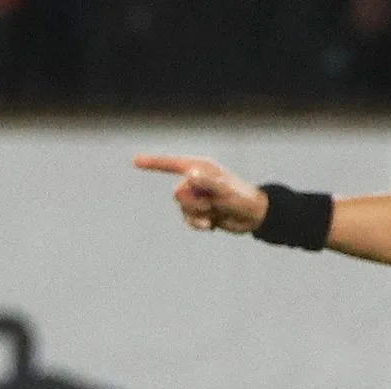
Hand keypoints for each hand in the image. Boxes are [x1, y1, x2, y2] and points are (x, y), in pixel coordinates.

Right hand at [134, 154, 268, 233]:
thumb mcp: (225, 191)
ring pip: (182, 209)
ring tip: (215, 215)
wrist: (254, 217)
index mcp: (201, 169)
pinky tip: (213, 224)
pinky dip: (199, 225)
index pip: (171, 164)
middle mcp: (197, 181)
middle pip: (178, 194)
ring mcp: (198, 196)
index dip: (153, 163)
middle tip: (213, 205)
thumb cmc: (243, 198)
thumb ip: (207, 183)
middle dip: (193, 204)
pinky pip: (189, 221)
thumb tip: (190, 174)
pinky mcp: (200, 211)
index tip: (135, 161)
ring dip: (198, 216)